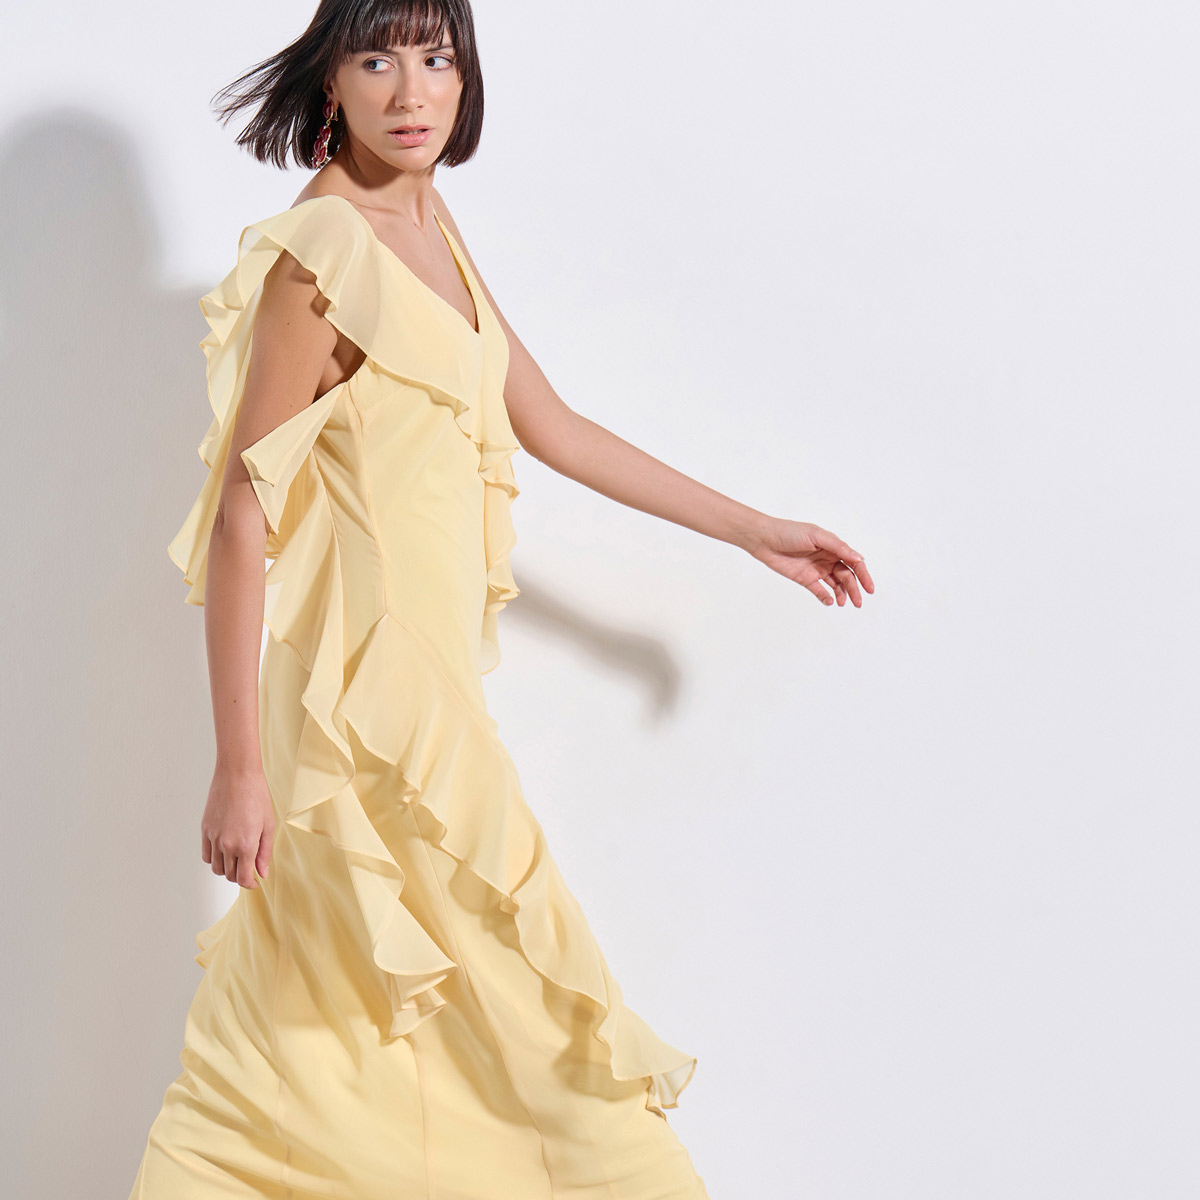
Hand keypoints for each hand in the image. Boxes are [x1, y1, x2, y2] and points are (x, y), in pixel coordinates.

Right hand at [200, 763, 275, 888]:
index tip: (255, 882)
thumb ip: (265, 852)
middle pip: (229, 875)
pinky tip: (224, 851)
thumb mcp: (268, 825)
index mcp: (246, 845)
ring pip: (216, 868)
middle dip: (240, 876)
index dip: (249, 884)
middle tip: (249, 868)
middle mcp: (227, 845)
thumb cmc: (257, 796)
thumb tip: (262, 872)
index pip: (242, 878)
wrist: (237, 775)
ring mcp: (214, 838)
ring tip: (237, 860)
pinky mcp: (205, 830)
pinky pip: (206, 855)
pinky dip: (214, 859)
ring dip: (226, 869)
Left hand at [746, 516, 873, 606]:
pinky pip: (819, 591)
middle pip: (846, 576)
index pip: (853, 562)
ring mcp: (816, 569)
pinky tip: (831, 602)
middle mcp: (827, 558)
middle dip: (854, 589)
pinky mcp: (804, 579)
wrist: (764, 539)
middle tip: (858, 602)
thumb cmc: (790, 532)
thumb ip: (838, 547)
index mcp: (833, 547)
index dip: (863, 575)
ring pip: (835, 585)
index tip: (869, 588)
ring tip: (845, 603)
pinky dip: (826, 597)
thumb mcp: (816, 536)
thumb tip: (858, 558)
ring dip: (842, 594)